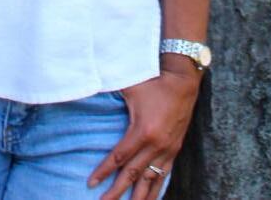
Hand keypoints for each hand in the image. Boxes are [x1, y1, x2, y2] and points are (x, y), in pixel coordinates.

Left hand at [88, 67, 200, 199]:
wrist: (183, 81)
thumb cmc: (153, 81)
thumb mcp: (129, 86)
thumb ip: (108, 90)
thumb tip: (86, 85)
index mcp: (143, 131)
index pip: (119, 157)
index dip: (104, 171)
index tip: (91, 183)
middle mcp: (156, 144)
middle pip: (133, 174)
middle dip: (117, 192)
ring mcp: (167, 149)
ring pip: (151, 179)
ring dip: (139, 197)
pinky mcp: (174, 149)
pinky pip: (164, 174)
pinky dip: (156, 188)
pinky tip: (150, 198)